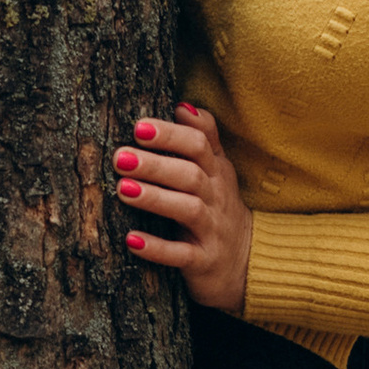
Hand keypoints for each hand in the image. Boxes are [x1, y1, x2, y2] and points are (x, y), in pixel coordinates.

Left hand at [112, 102, 253, 313]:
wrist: (248, 263)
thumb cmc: (219, 208)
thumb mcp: (219, 171)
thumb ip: (205, 137)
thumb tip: (182, 105)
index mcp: (217, 171)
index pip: (199, 145)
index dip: (171, 134)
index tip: (138, 126)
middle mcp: (217, 197)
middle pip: (190, 175)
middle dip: (155, 165)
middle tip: (120, 157)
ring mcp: (212, 230)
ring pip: (187, 210)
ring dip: (155, 199)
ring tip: (123, 190)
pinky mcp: (204, 262)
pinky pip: (181, 255)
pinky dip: (157, 249)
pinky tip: (131, 240)